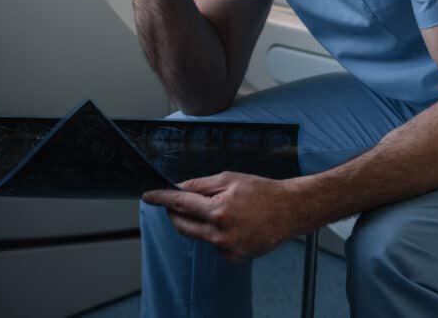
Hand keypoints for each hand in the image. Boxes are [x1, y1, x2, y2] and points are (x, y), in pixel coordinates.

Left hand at [142, 172, 301, 261]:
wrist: (289, 210)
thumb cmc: (263, 191)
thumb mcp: (230, 179)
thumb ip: (201, 185)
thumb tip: (179, 188)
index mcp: (218, 209)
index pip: (180, 203)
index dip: (161, 199)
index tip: (149, 197)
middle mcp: (220, 232)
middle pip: (182, 225)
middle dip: (176, 213)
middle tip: (180, 202)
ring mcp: (227, 248)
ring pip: (198, 235)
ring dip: (199, 223)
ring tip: (223, 211)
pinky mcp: (234, 257)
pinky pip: (214, 245)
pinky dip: (216, 234)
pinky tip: (234, 225)